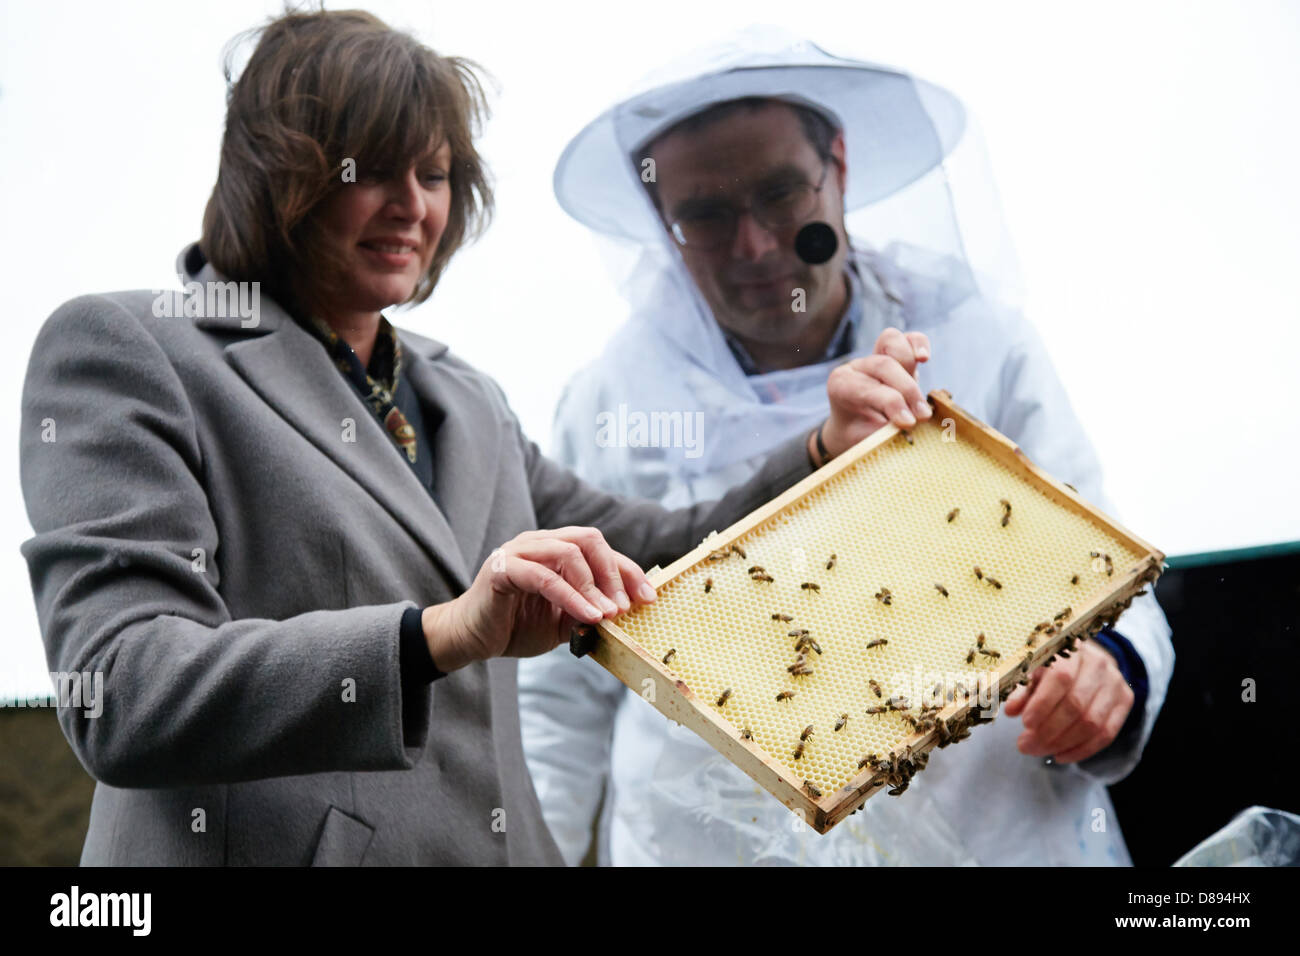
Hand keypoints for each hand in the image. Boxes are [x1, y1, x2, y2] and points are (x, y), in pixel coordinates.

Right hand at [421, 527, 656, 672]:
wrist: (471, 639)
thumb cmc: (516, 626)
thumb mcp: (563, 621)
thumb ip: (589, 611)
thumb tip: (625, 613)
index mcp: (556, 548)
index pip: (600, 548)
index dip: (629, 571)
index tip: (648, 599)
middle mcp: (539, 542)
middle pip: (588, 539)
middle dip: (614, 573)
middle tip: (625, 607)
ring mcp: (519, 551)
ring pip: (568, 552)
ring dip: (594, 586)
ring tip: (607, 615)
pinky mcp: (503, 568)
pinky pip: (544, 576)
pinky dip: (571, 596)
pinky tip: (587, 616)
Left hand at [813, 327, 931, 462]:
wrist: (856, 429)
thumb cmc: (861, 436)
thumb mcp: (865, 440)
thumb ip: (883, 432)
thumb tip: (909, 425)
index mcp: (840, 385)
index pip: (865, 387)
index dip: (890, 404)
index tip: (908, 423)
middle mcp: (856, 367)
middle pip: (883, 365)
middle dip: (906, 391)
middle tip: (921, 417)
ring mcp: (875, 356)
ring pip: (892, 344)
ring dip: (912, 372)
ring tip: (924, 401)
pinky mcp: (896, 353)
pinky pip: (908, 338)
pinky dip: (919, 344)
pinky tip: (924, 358)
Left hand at [1003, 640, 1134, 762]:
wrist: (1087, 659)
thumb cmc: (1051, 667)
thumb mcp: (1033, 671)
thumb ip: (1021, 689)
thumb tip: (1010, 709)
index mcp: (1071, 649)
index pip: (1061, 678)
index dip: (1043, 704)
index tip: (1025, 723)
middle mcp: (1097, 664)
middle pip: (1076, 705)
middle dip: (1048, 731)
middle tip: (1025, 745)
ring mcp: (1115, 683)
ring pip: (1092, 723)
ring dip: (1062, 744)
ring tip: (1038, 750)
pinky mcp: (1125, 700)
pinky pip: (1106, 734)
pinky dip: (1082, 750)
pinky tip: (1061, 755)